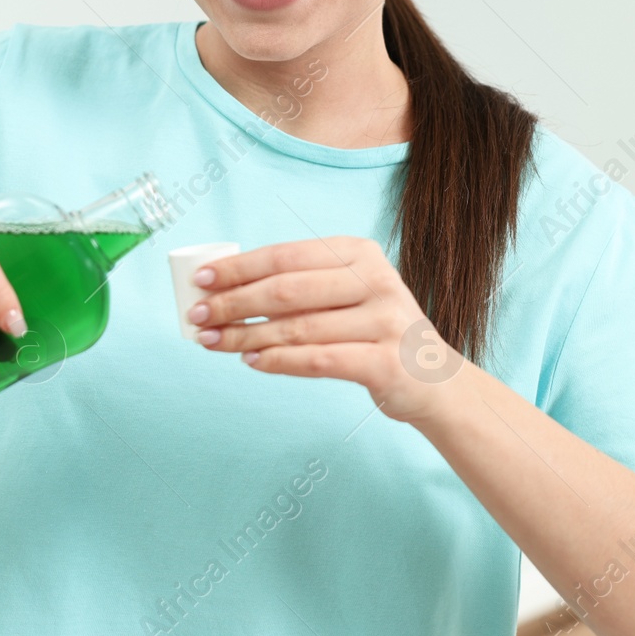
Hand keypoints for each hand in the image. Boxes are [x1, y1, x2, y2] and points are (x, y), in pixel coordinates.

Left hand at [186, 236, 466, 424]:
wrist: (437, 382)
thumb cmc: (375, 334)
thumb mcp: (349, 295)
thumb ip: (301, 288)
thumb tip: (227, 291)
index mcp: (360, 253)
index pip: (287, 255)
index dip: (239, 267)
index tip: (201, 279)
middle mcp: (376, 280)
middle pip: (287, 289)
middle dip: (234, 302)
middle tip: (197, 315)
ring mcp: (385, 322)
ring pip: (297, 327)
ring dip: (246, 335)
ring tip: (213, 341)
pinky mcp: (385, 363)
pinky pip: (317, 360)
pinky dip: (278, 361)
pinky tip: (250, 361)